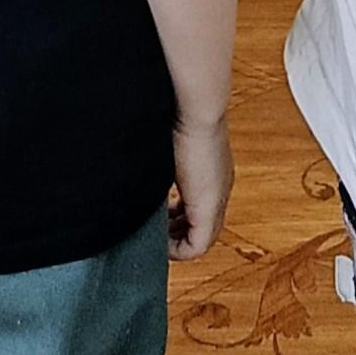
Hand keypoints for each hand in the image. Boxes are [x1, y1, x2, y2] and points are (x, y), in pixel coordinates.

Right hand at [168, 117, 233, 258]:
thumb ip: (159, 160)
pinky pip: (197, 246)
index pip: (201, 204)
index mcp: (212, 170)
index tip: (157, 218)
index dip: (178, 217)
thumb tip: (136, 161)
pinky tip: (160, 242)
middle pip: (203, 226)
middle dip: (176, 233)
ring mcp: (217, 198)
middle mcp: (219, 186)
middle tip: (155, 233)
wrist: (193, 105)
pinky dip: (178, 249)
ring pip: (201, 238)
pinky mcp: (208, 206)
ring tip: (156, 238)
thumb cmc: (176, 113)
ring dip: (177, 241)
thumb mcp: (166, 143)